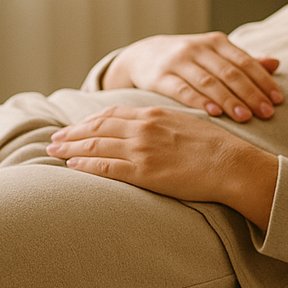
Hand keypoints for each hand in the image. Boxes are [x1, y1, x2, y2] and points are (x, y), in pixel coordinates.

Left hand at [48, 106, 278, 229]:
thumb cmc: (216, 147)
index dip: (89, 120)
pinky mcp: (144, 172)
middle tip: (55, 140)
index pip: (112, 114)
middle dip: (73, 134)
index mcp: (155, 114)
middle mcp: (144, 129)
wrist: (232, 164)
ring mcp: (142, 150)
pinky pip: (105, 168)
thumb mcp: (188, 124)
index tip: (76, 126)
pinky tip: (73, 167)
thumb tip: (152, 127)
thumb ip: (164, 123)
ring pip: (95, 146)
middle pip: (97, 128)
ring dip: (72, 149)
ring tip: (55, 153)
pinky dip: (85, 166)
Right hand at [103, 32, 283, 122]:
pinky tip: (214, 113)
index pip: (245, 62)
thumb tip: (276, 63)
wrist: (143, 55)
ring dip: (229, 100)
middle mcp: (198, 49)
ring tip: (246, 117)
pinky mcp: (159, 77)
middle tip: (267, 114)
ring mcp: (177, 62)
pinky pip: (182, 90)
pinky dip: (199, 102)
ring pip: (208, 82)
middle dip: (251, 94)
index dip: (263, 80)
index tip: (278, 100)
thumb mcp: (216, 54)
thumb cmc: (190, 59)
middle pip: (230, 73)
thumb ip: (244, 61)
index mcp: (217, 42)